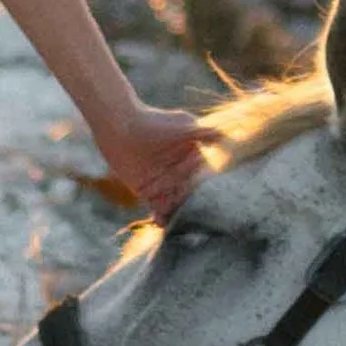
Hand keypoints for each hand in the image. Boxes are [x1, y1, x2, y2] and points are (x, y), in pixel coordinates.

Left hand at [92, 101, 209, 221]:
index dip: (199, 185)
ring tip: (173, 218)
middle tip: (183, 208)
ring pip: (173, 201)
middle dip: (186, 201)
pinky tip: (160, 222)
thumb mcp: (182, 126)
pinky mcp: (147, 191)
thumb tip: (226, 136)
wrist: (119, 125)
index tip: (196, 192)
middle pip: (187, 192)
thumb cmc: (152, 123)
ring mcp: (164, 183)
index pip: (200, 176)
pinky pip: (157, 207)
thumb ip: (204, 133)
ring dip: (174, 211)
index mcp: (192, 157)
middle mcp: (179, 172)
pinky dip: (160, 216)